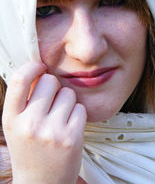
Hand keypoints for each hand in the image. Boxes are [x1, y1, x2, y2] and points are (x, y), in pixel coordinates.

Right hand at [2, 61, 86, 183]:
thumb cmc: (30, 149)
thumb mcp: (17, 125)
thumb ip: (25, 99)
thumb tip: (41, 70)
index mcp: (11, 119)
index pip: (19, 80)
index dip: (32, 67)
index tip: (40, 66)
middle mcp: (30, 124)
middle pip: (50, 81)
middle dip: (53, 86)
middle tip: (51, 103)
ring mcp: (52, 132)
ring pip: (68, 93)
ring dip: (67, 102)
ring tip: (59, 119)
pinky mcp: (72, 138)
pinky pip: (81, 108)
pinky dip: (77, 114)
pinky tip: (69, 128)